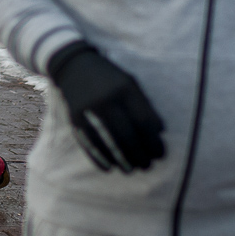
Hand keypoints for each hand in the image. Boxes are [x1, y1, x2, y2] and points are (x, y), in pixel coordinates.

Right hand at [49, 42, 166, 172]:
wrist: (74, 65)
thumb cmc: (110, 78)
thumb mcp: (130, 83)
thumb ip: (145, 106)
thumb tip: (160, 132)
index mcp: (125, 88)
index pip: (144, 122)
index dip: (154, 142)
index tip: (160, 154)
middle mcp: (107, 99)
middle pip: (128, 136)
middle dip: (140, 155)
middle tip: (147, 165)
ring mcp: (89, 109)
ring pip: (109, 143)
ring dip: (122, 161)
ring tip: (131, 170)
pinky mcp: (75, 117)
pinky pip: (90, 144)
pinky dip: (100, 159)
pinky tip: (109, 167)